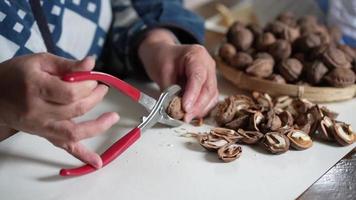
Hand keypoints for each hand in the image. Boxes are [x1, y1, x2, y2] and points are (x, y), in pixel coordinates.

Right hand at [0, 53, 118, 167]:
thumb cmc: (16, 76)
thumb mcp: (39, 61)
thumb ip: (67, 65)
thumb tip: (91, 63)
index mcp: (36, 88)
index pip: (70, 92)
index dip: (88, 85)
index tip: (94, 78)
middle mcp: (38, 111)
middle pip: (76, 109)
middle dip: (95, 97)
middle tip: (102, 88)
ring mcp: (41, 127)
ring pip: (74, 132)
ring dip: (97, 126)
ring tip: (113, 117)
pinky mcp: (44, 135)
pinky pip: (64, 148)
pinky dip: (82, 155)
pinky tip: (97, 162)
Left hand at [138, 29, 218, 121]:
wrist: (165, 53)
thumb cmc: (164, 58)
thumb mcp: (162, 71)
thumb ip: (169, 90)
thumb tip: (174, 109)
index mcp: (197, 55)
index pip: (198, 76)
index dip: (193, 94)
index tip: (185, 107)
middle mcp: (208, 65)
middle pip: (209, 88)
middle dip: (198, 106)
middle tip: (185, 117)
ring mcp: (211, 75)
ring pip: (212, 96)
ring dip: (200, 109)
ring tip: (186, 117)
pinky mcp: (209, 85)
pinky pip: (210, 99)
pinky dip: (201, 109)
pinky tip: (191, 114)